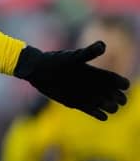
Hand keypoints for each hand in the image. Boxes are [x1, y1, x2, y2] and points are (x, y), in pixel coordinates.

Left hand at [14, 41, 129, 120]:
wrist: (38, 71)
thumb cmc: (56, 61)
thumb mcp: (73, 57)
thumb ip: (88, 53)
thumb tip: (103, 45)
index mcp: (96, 73)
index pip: (117, 80)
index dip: (122, 83)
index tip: (121, 85)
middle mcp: (94, 85)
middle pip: (116, 95)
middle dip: (119, 98)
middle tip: (115, 98)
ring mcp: (86, 95)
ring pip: (107, 105)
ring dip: (110, 107)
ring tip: (106, 105)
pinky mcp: (78, 104)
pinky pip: (94, 112)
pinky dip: (100, 115)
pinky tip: (101, 115)